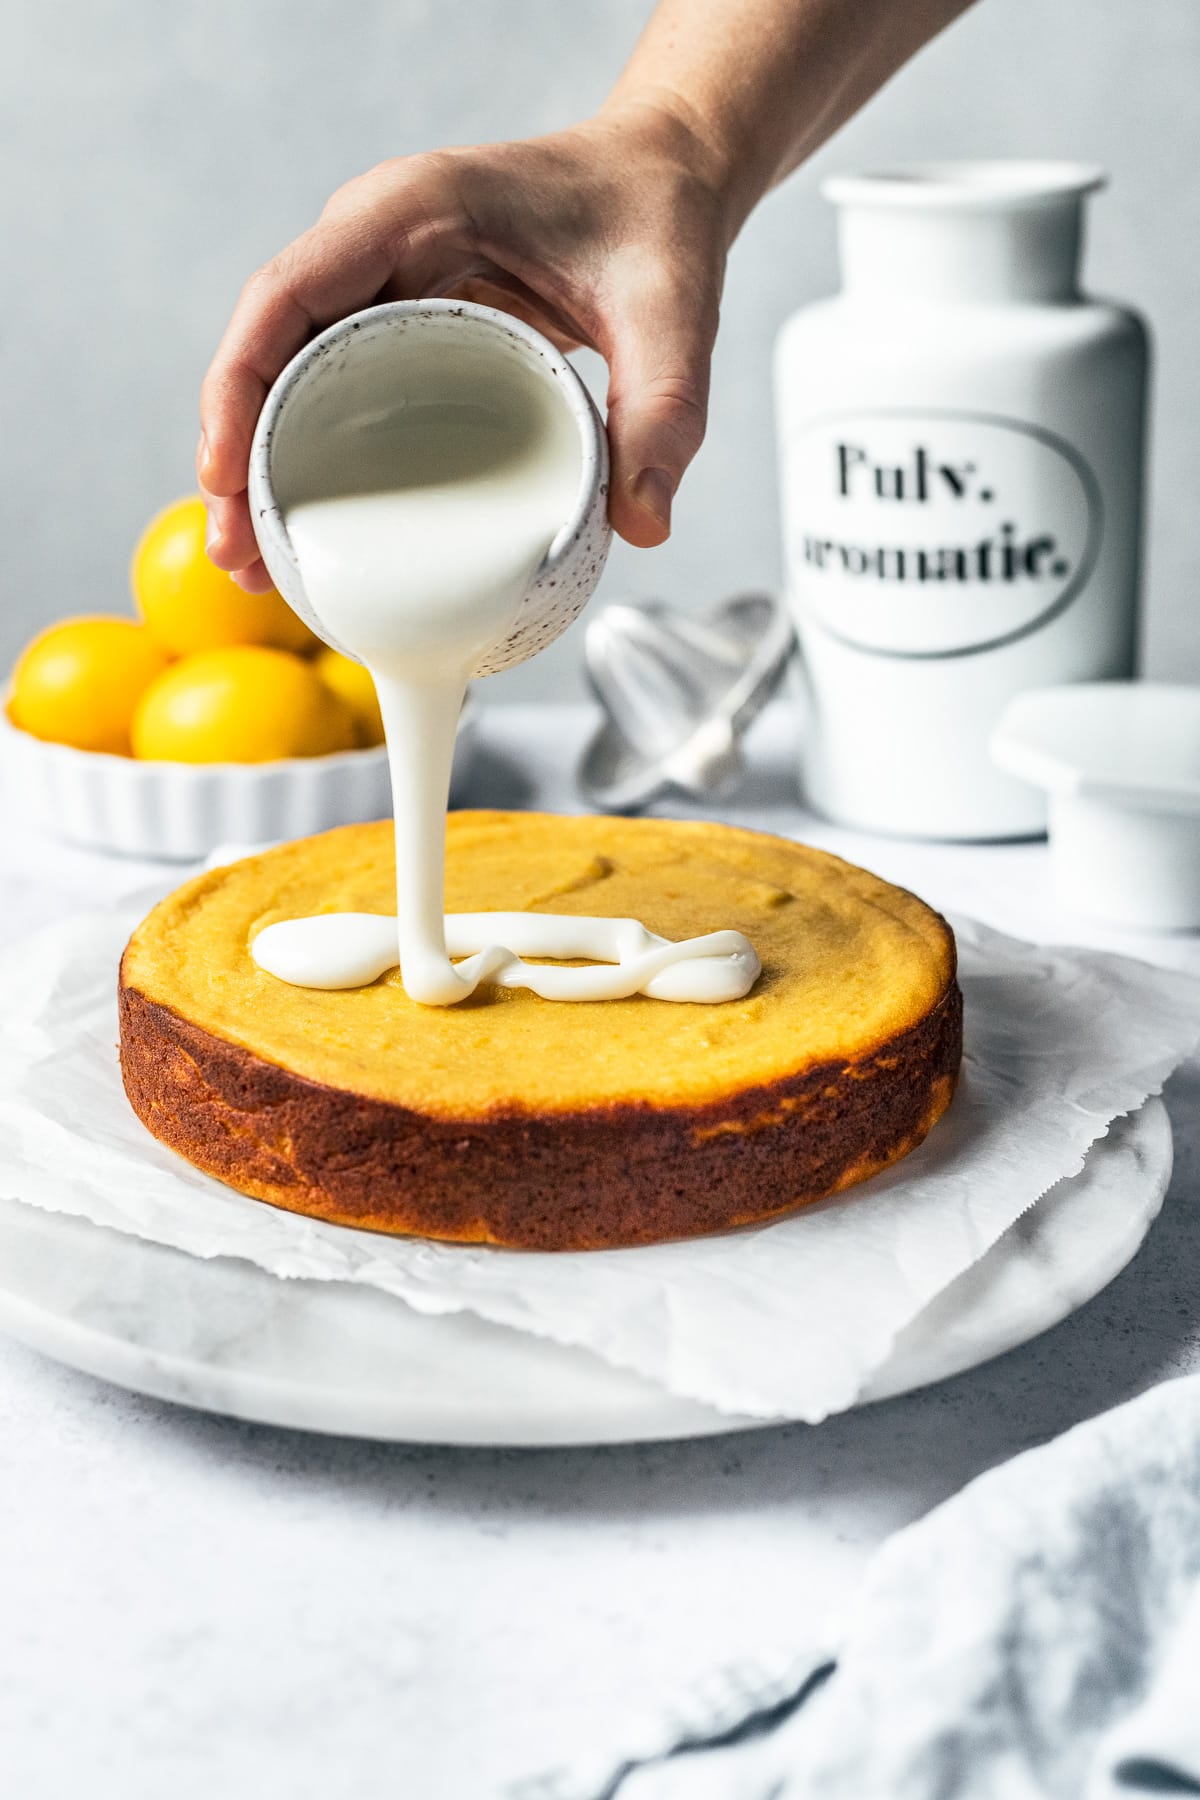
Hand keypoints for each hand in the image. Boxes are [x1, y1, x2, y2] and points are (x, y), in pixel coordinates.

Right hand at [198, 100, 732, 589]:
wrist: (664, 180)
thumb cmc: (655, 220)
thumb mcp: (671, 314)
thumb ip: (664, 413)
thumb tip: (644, 526)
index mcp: (414, 209)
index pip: (288, 294)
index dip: (241, 385)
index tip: (226, 475)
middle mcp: (377, 238)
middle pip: (271, 346)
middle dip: (240, 453)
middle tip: (241, 555)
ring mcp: (382, 276)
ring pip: (290, 370)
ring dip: (264, 463)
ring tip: (259, 562)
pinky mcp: (402, 314)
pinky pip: (331, 381)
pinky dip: (309, 450)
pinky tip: (307, 521)